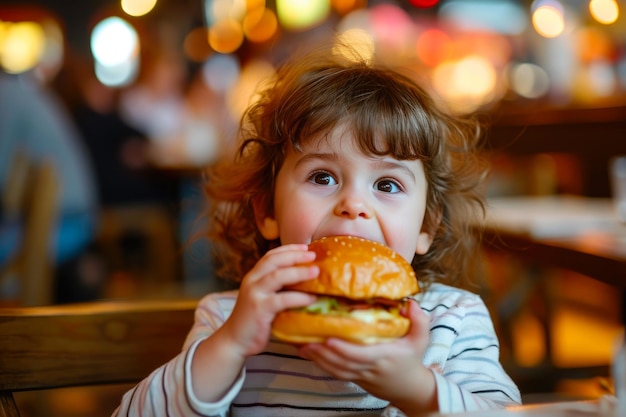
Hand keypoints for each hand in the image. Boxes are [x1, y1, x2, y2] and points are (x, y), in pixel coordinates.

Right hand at [220, 244, 318, 358]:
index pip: (270, 256)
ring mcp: (254, 294)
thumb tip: (305, 281)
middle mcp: (252, 281)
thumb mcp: (263, 298)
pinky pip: (282, 299)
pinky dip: (298, 297)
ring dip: (298, 272)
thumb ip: (277, 288)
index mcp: (253, 276)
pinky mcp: (259, 309)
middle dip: (295, 255)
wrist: (235, 340)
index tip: (306, 247)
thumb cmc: (254, 320)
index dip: (288, 249)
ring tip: (316, 271)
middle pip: (274, 261)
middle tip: (313, 255)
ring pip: (277, 276)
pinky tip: (311, 298)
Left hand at [298, 299, 437, 413]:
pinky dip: (318, 363)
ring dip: (317, 358)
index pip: (360, 355)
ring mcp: (358, 374)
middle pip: (341, 363)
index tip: (329, 337)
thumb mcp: (420, 340)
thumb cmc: (411, 360)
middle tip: (306, 337)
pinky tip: (305, 351)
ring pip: (334, 369)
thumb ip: (419, 321)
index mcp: (383, 356)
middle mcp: (368, 367)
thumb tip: (411, 303)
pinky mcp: (351, 377)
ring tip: (302, 342)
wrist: (407, 388)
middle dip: (323, 352)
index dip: (343, 349)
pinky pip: (333, 372)